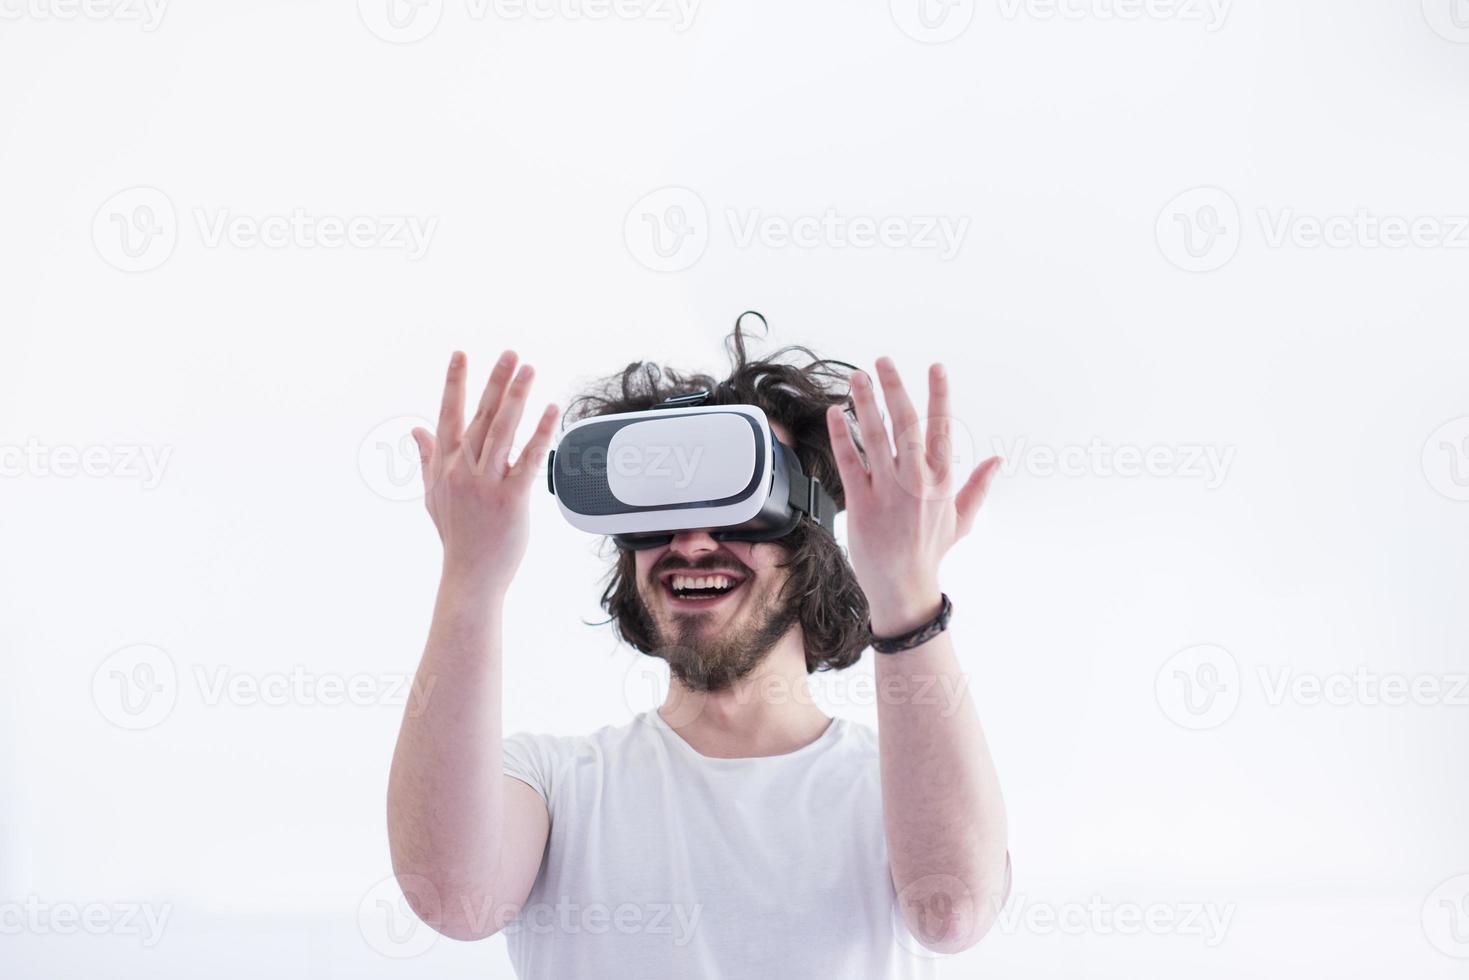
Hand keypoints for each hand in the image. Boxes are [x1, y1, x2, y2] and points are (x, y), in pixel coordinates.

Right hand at [411, 350, 559, 591]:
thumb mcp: (433, 494)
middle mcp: (463, 470)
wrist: (469, 575)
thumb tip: (416, 429)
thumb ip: (427, 458)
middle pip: (480, 416)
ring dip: (516, 397)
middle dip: (495, 382)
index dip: (454, 383)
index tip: (461, 354)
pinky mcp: (510, 499)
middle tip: (510, 353)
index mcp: (445, 466)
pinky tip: (551, 410)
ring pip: (502, 431)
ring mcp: (486, 484)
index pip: (448, 415)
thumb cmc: (456, 535)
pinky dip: (540, 433)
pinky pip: (528, 460)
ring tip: (529, 369)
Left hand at [825, 357, 1000, 635]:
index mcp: (943, 480)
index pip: (942, 428)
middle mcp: (917, 481)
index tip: (936, 368)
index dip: (939, 395)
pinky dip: (841, 435)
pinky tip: (836, 413)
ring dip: (865, 403)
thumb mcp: (962, 519)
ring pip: (874, 437)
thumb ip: (978, 486)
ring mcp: (888, 491)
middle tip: (884, 361)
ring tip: (857, 377)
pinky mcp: (861, 503)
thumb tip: (998, 460)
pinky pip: (849, 461)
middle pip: (906, 424)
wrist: (904, 586)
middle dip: (895, 388)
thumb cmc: (931, 551)